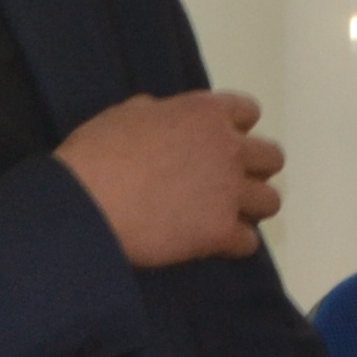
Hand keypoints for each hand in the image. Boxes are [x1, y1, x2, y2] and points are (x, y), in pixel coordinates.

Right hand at [55, 90, 288, 266]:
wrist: (84, 204)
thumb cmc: (97, 153)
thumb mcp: (127, 113)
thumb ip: (160, 113)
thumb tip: (165, 115)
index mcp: (205, 113)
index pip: (248, 112)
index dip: (234, 129)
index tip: (216, 145)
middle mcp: (228, 148)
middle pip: (271, 159)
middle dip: (252, 169)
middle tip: (224, 183)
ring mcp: (228, 192)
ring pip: (270, 201)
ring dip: (250, 208)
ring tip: (223, 215)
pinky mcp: (221, 232)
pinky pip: (249, 241)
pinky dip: (233, 244)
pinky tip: (211, 243)